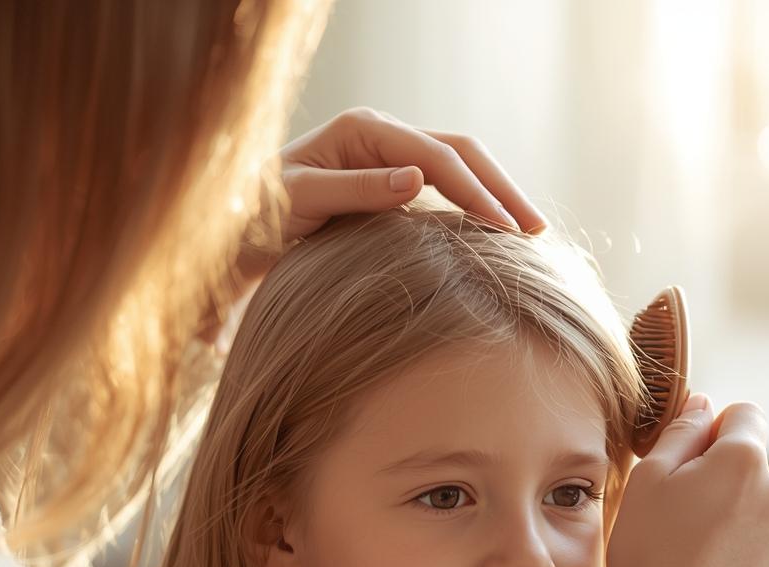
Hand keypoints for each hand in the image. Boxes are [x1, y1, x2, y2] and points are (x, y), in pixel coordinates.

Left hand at [235, 107, 548, 283]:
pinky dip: (474, 207)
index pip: (438, 157)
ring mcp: (388, 157)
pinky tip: (494, 235)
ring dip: (495, 195)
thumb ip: (355, 190)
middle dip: (502, 188)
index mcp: (364, 130)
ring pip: (460, 167)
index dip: (477, 193)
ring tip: (529, 234)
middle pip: (462, 152)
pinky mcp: (389, 181)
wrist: (230, 229)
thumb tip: (416, 181)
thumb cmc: (253, 215)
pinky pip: (444, 187)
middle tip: (537, 231)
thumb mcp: (299, 201)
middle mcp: (382, 135)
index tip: (506, 231)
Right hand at [601, 393, 768, 566]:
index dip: (712, 432)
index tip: (687, 464)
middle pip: (751, 468)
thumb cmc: (647, 554)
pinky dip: (744, 558)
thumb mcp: (647, 480)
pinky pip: (766, 552)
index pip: (744, 415)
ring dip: (735, 521)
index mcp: (744, 460)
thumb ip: (681, 432)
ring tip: (692, 556)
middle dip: (722, 481)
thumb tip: (704, 404)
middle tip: (678, 519)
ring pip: (760, 511)